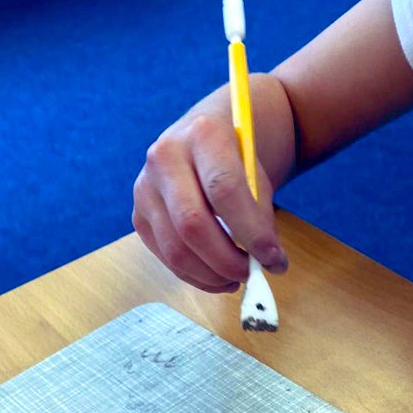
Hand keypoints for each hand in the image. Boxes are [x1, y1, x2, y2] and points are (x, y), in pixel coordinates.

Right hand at [132, 111, 287, 293]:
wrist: (203, 140)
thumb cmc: (236, 160)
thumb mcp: (257, 174)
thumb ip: (261, 215)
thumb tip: (267, 263)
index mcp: (203, 134)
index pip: (224, 190)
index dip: (251, 232)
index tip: (274, 260)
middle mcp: (165, 157)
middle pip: (192, 225)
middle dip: (227, 261)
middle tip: (251, 274)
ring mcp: (145, 188)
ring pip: (175, 250)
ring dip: (211, 276)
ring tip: (236, 279)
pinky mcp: (139, 217)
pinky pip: (166, 259)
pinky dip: (195, 276)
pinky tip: (216, 276)